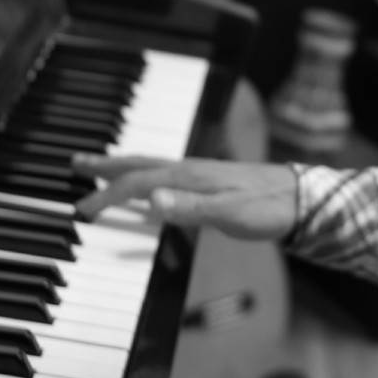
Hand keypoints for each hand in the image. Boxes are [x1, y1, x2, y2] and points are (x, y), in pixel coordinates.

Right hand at [71, 154, 296, 242]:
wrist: (301, 200)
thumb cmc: (267, 209)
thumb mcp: (229, 214)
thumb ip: (190, 208)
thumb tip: (151, 200)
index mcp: (188, 177)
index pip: (137, 183)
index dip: (107, 195)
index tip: (82, 208)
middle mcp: (190, 170)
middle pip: (139, 164)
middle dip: (106, 166)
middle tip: (76, 163)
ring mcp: (199, 174)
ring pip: (151, 166)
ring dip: (122, 167)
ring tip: (100, 168)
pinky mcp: (209, 182)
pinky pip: (166, 175)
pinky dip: (145, 177)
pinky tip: (147, 185)